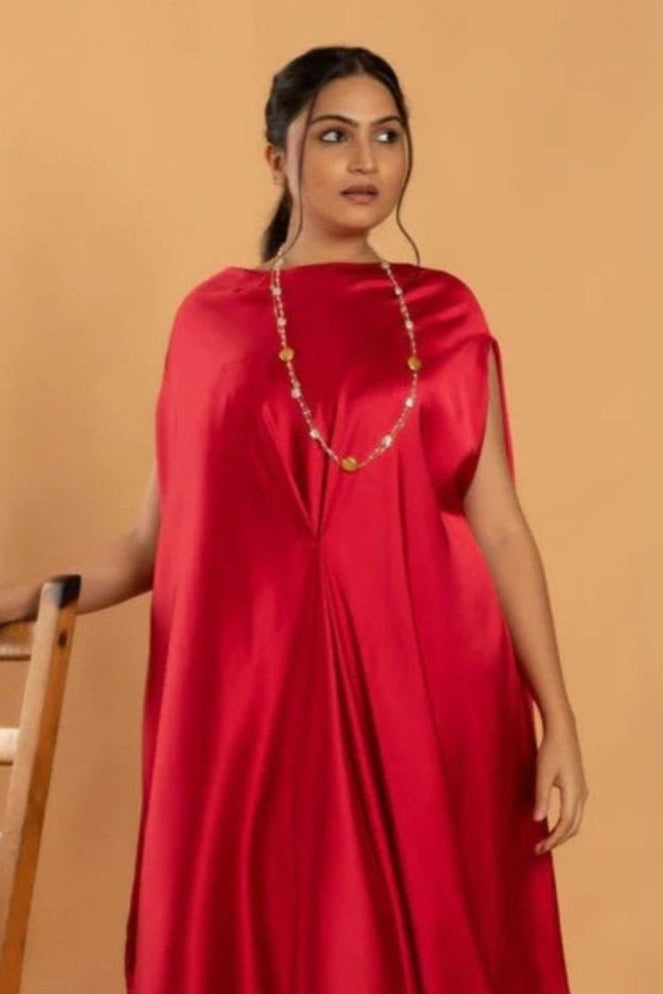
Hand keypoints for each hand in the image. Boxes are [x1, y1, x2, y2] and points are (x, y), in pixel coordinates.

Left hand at [533, 712, 588, 854]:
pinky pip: (575, 811)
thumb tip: (538, 820)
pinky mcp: (578, 785)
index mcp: (574, 793)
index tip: (539, 848)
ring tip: (546, 839)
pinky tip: (553, 823)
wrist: (563, 730)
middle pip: (573, 827)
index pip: (565, 825)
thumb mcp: (542, 774)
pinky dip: (566, 823)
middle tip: (540, 848)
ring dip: (562, 832)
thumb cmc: (551, 750)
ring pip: (576, 820)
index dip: (553, 840)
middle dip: (558, 840)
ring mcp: (582, 790)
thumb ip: (541, 797)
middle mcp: (581, 795)